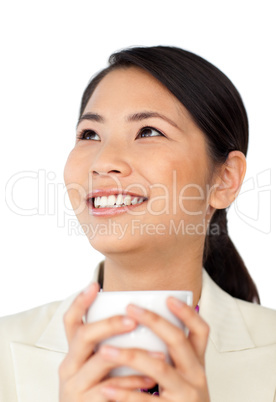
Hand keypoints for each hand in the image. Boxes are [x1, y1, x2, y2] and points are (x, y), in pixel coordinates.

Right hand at [59, 283, 156, 400]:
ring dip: (130, 354)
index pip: (70, 322)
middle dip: (109, 324)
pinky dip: (132, 382)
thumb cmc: (102, 391)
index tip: (94, 285)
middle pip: (83, 336)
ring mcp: (74, 386)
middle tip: (132, 319)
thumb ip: (112, 345)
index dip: (79, 302)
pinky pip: (111, 389)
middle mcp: (69, 366)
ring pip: (100, 361)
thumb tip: (140, 318)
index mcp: (74, 352)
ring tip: (157, 352)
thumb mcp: (101, 366)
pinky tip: (150, 380)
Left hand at [99, 298, 209, 400]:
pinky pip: (146, 401)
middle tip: (130, 308)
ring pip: (159, 368)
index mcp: (197, 363)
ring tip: (106, 349)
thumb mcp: (183, 376)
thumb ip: (170, 355)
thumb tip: (143, 326)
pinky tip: (108, 388)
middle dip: (154, 321)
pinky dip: (125, 393)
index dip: (187, 313)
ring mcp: (186, 394)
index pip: (201, 331)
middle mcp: (196, 376)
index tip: (168, 298)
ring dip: (130, 355)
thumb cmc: (179, 401)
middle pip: (178, 341)